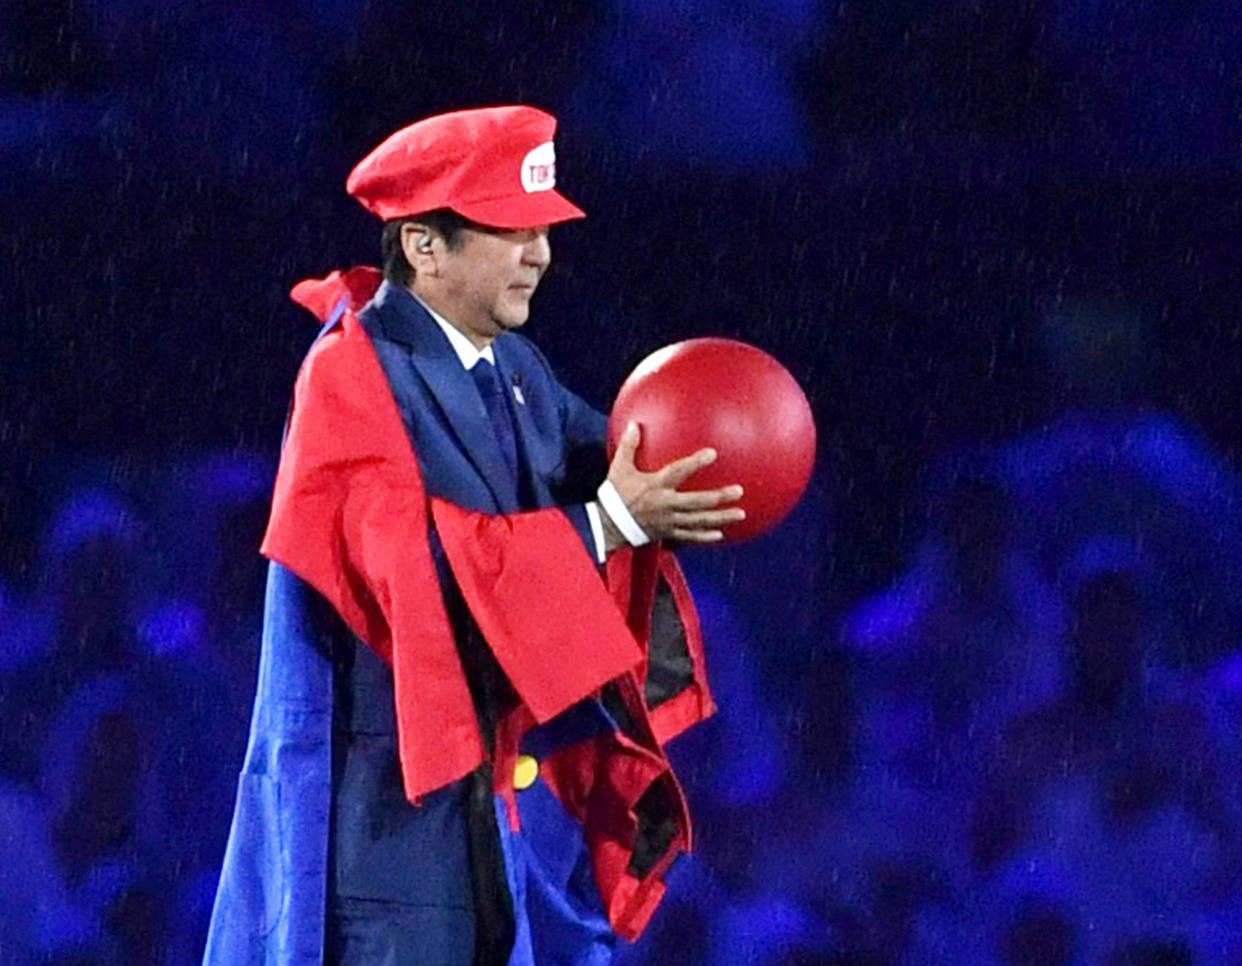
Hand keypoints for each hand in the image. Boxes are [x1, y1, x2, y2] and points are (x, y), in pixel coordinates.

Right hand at [603, 422, 744, 548]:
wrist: (608, 525)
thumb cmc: (615, 494)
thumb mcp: (619, 468)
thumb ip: (629, 446)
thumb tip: (634, 424)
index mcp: (656, 486)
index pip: (679, 472)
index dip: (695, 463)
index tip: (712, 454)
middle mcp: (666, 505)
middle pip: (697, 502)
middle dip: (719, 497)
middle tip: (738, 491)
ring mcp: (669, 521)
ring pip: (699, 521)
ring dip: (721, 518)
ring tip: (740, 513)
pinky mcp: (668, 533)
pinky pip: (690, 536)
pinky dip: (705, 536)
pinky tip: (720, 534)